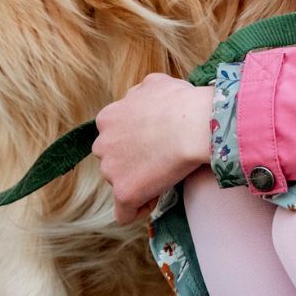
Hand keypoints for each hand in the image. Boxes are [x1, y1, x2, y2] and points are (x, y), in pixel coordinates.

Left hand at [92, 73, 214, 224]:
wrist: (193, 124)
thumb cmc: (180, 101)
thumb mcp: (154, 83)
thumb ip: (137, 94)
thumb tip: (136, 99)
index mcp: (107, 118)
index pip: (112, 135)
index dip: (133, 140)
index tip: (153, 142)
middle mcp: (102, 144)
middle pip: (112, 159)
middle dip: (132, 161)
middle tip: (160, 158)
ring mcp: (111, 170)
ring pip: (120, 183)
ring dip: (138, 182)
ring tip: (164, 176)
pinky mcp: (124, 192)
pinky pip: (124, 213)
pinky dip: (138, 209)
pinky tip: (155, 199)